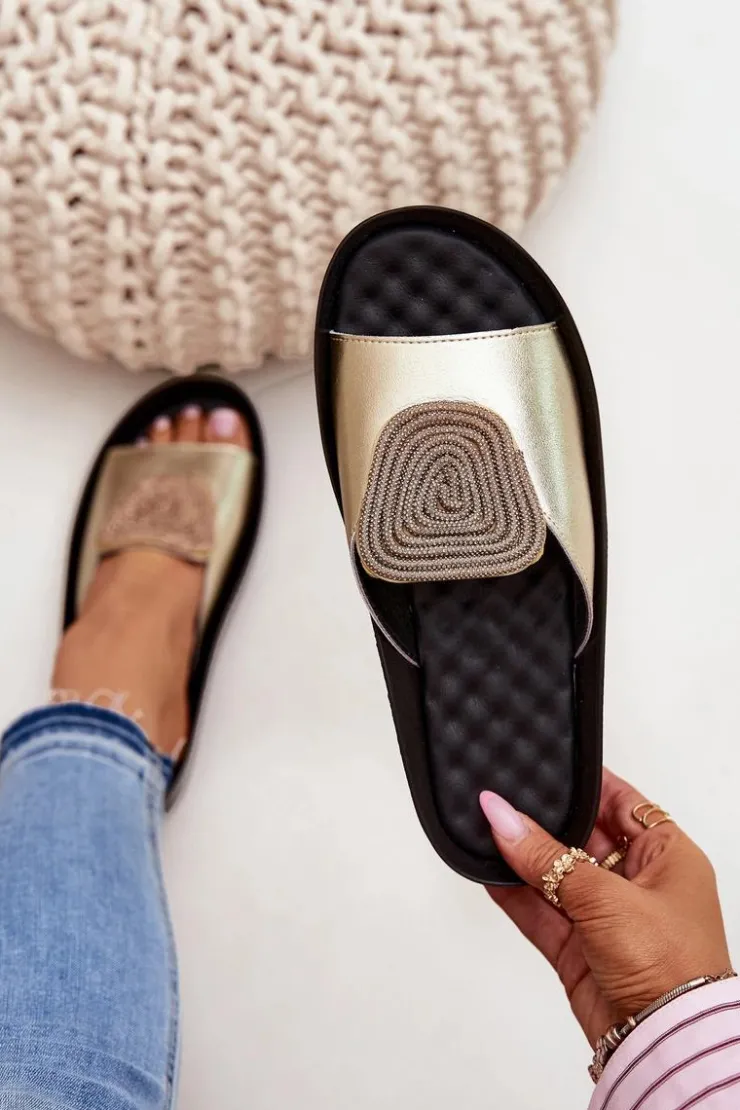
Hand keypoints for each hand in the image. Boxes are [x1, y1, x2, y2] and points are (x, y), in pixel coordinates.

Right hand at [480, 769, 731, 1047]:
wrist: (664, 1040)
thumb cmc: (669, 964)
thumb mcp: (605, 895)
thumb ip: (546, 856)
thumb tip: (501, 816)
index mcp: (667, 856)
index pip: (621, 803)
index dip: (585, 785)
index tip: (547, 765)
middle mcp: (640, 883)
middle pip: (582, 838)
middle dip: (544, 822)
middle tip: (503, 797)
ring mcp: (608, 918)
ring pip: (556, 876)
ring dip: (523, 859)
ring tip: (485, 829)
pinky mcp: (580, 950)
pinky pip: (540, 912)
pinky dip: (514, 895)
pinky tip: (488, 872)